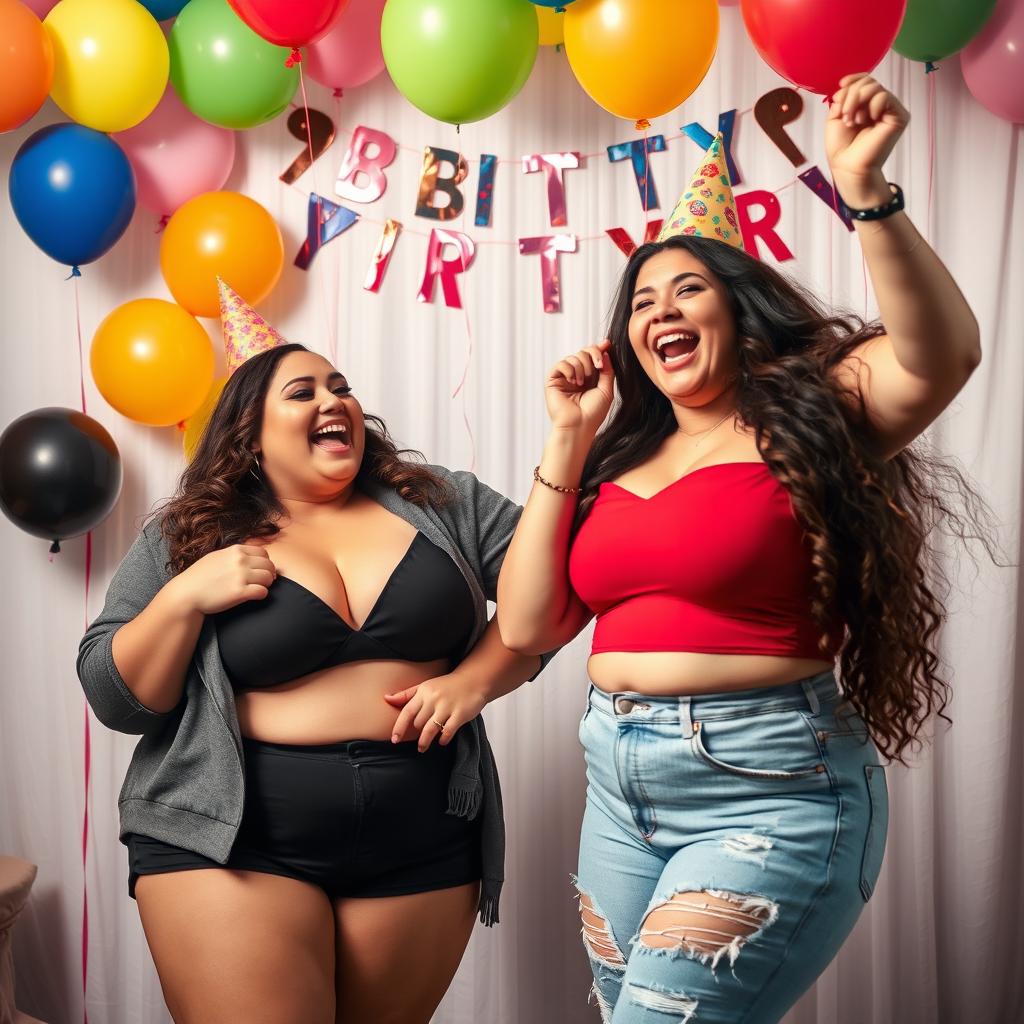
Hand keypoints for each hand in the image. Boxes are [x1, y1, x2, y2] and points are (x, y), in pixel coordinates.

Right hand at [170, 544, 276, 614]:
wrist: (186, 593)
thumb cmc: (199, 577)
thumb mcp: (216, 557)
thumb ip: (233, 555)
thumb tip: (249, 557)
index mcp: (235, 550)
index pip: (263, 553)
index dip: (265, 562)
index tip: (261, 570)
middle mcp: (240, 561)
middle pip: (269, 565)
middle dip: (268, 574)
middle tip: (263, 581)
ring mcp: (240, 576)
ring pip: (268, 578)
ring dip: (266, 584)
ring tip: (258, 588)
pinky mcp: (240, 592)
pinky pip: (263, 592)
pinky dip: (262, 594)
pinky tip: (254, 596)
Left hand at [384, 672, 488, 751]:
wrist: (473, 680)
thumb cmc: (447, 685)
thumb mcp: (425, 686)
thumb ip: (406, 695)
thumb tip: (386, 698)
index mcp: (424, 692)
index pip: (407, 712)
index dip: (399, 727)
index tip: (394, 740)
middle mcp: (434, 699)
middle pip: (419, 723)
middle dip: (417, 733)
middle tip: (419, 738)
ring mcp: (447, 707)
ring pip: (430, 730)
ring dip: (425, 742)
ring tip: (422, 748)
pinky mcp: (460, 714)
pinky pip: (447, 732)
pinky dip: (443, 739)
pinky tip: (441, 741)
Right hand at [545, 339, 615, 436]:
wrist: (578, 426)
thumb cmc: (593, 413)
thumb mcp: (606, 390)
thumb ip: (608, 370)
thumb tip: (606, 351)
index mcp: (590, 378)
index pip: (593, 357)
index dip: (599, 348)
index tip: (608, 343)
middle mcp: (577, 376)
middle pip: (584, 352)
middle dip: (593, 355)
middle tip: (597, 367)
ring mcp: (565, 377)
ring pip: (573, 356)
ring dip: (581, 367)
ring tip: (582, 382)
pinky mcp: (553, 380)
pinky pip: (561, 364)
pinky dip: (569, 369)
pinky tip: (573, 381)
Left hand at [826, 74, 908, 207]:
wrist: (848, 167)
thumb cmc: (842, 148)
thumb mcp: (835, 117)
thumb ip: (843, 97)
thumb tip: (848, 84)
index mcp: (865, 105)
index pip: (865, 80)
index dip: (854, 78)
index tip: (841, 85)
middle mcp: (879, 106)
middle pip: (868, 82)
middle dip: (851, 95)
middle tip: (845, 116)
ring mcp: (890, 110)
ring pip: (875, 87)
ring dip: (857, 101)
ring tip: (852, 121)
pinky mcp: (898, 116)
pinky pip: (885, 96)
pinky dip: (871, 105)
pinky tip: (867, 119)